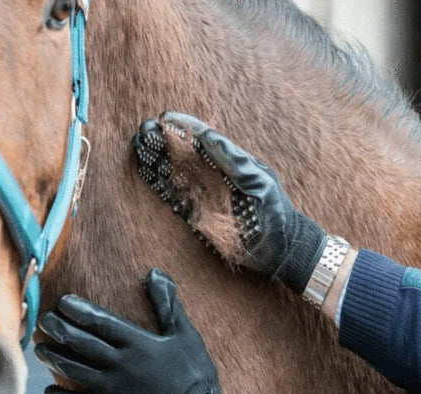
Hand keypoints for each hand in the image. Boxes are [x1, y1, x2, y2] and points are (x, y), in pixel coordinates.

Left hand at [34, 268, 244, 393]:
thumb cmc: (193, 372)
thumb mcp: (185, 333)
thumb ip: (167, 303)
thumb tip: (154, 273)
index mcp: (137, 343)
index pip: (101, 322)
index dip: (79, 311)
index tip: (62, 301)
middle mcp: (120, 364)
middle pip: (82, 344)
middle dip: (59, 330)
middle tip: (44, 320)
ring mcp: (113, 389)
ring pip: (75, 371)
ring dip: (56, 359)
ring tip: (41, 349)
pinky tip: (50, 392)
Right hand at [133, 112, 325, 293]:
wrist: (280, 248)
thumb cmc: (275, 213)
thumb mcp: (258, 182)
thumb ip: (233, 161)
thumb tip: (207, 136)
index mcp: (232, 164)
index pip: (204, 140)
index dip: (185, 128)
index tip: (165, 118)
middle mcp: (217, 176)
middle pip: (186, 154)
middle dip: (165, 142)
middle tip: (143, 131)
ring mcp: (208, 195)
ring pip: (178, 173)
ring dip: (159, 161)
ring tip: (140, 147)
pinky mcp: (201, 215)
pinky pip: (178, 198)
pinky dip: (162, 187)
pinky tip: (149, 176)